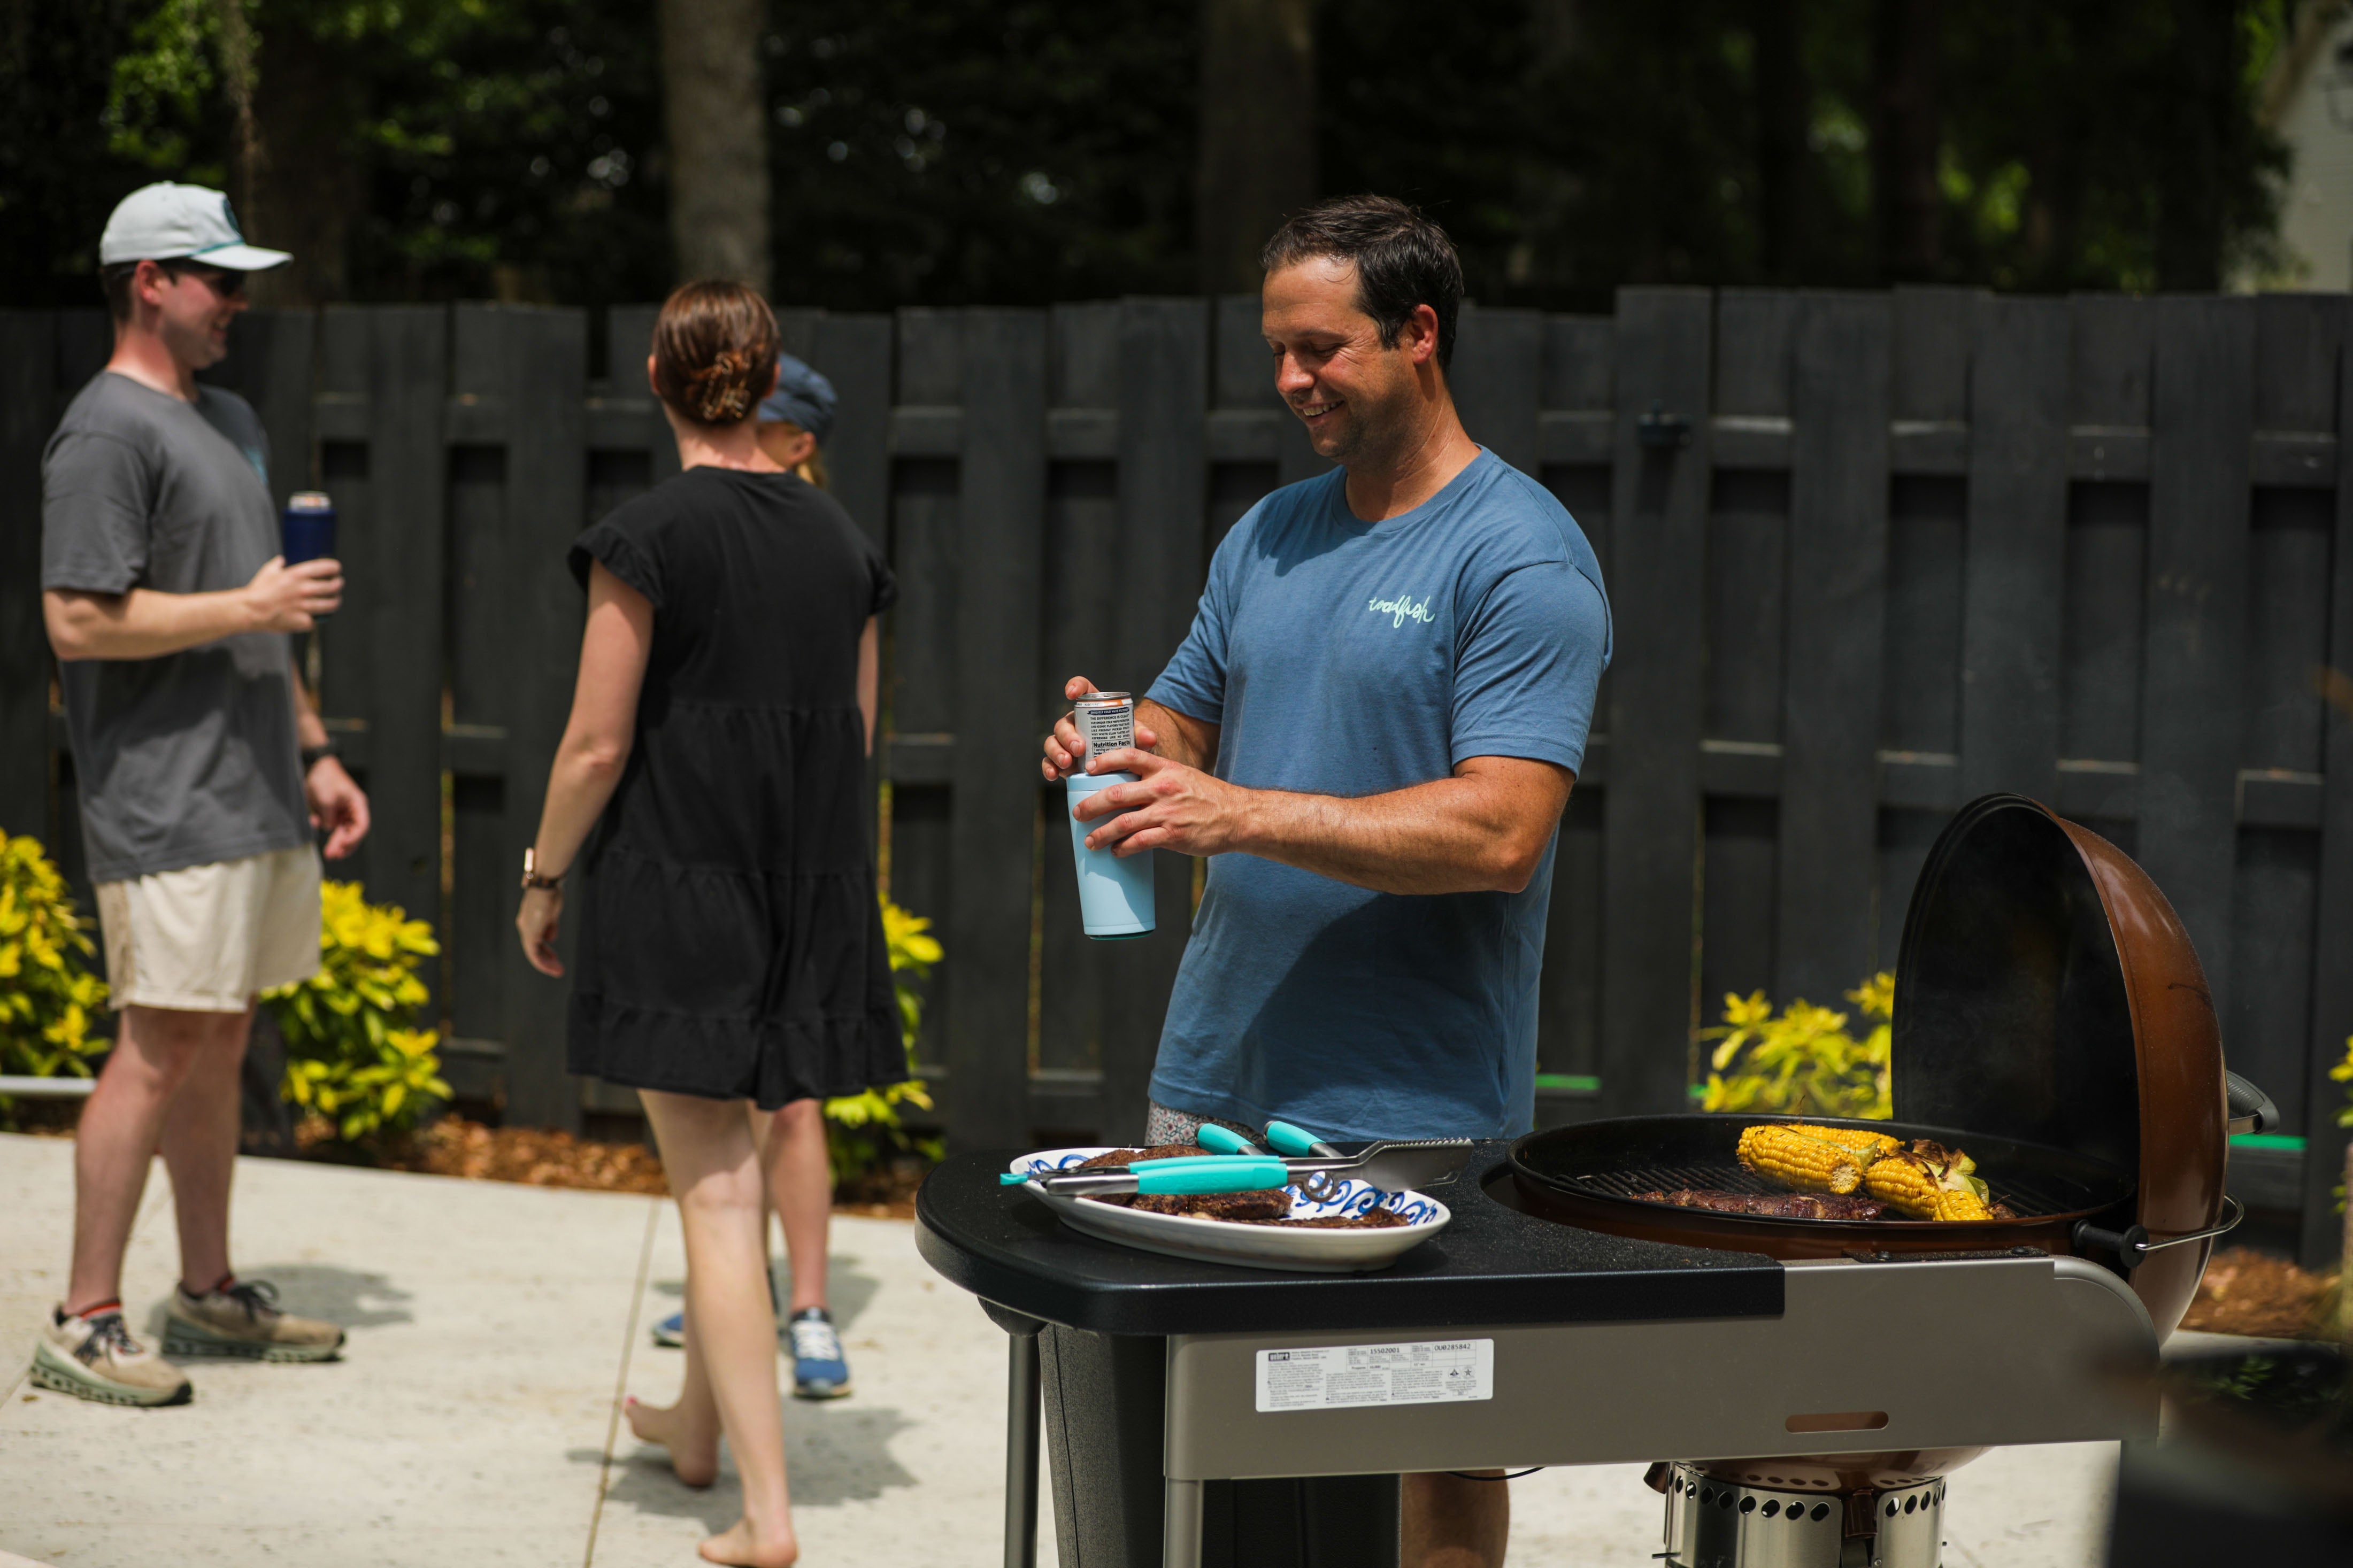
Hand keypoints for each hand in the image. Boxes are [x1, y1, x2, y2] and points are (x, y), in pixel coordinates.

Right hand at [244, 556, 342, 632]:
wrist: (249, 610)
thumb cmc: (258, 591)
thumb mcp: (268, 572)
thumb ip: (277, 564)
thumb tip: (281, 560)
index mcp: (297, 574)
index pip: (327, 568)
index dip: (335, 568)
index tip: (337, 570)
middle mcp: (304, 589)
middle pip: (334, 586)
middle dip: (339, 584)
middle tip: (338, 584)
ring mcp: (305, 606)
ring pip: (332, 604)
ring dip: (335, 601)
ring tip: (334, 600)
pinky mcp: (303, 620)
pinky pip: (316, 621)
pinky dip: (314, 619)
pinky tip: (312, 617)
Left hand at [304, 755, 370, 858]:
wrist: (314, 766)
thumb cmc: (325, 778)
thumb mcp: (327, 799)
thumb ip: (329, 817)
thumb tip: (329, 828)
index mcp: (358, 804)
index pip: (361, 826)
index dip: (353, 838)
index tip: (341, 846)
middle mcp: (353, 810)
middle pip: (353, 833)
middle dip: (344, 845)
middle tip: (332, 855)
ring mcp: (342, 812)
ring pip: (342, 832)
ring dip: (335, 842)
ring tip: (328, 853)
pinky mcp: (331, 812)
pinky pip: (329, 825)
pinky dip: (322, 827)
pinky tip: (313, 821)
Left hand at [517, 885, 564, 976]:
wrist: (546, 887)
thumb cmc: (551, 895)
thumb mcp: (552, 913)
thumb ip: (551, 926)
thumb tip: (551, 939)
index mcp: (530, 922)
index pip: (536, 941)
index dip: (546, 951)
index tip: (555, 958)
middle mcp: (526, 927)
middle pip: (534, 949)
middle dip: (547, 960)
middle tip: (558, 969)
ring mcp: (527, 931)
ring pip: (534, 954)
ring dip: (546, 964)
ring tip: (558, 971)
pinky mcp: (530, 934)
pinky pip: (534, 953)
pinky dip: (543, 962)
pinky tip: (552, 967)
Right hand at [1041, 676, 1163, 781]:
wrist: (1124, 765)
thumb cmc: (1128, 743)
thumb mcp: (1136, 737)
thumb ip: (1142, 735)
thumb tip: (1149, 738)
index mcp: (1092, 709)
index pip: (1082, 690)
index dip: (1075, 687)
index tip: (1072, 694)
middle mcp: (1075, 724)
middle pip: (1064, 724)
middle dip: (1068, 736)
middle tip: (1080, 748)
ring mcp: (1065, 743)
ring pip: (1053, 742)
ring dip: (1057, 751)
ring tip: (1067, 763)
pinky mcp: (1061, 762)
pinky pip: (1049, 762)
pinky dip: (1048, 768)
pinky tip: (1052, 776)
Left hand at [1070, 746, 1248, 857]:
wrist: (1238, 816)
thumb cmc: (1210, 797)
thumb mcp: (1184, 777)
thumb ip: (1159, 779)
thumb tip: (1131, 789)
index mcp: (1165, 768)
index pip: (1128, 756)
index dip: (1104, 761)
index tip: (1088, 769)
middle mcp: (1163, 788)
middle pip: (1115, 794)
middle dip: (1091, 806)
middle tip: (1078, 813)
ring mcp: (1166, 812)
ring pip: (1122, 823)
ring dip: (1101, 834)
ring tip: (1090, 841)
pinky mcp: (1172, 834)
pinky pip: (1138, 843)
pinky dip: (1122, 848)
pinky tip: (1116, 852)